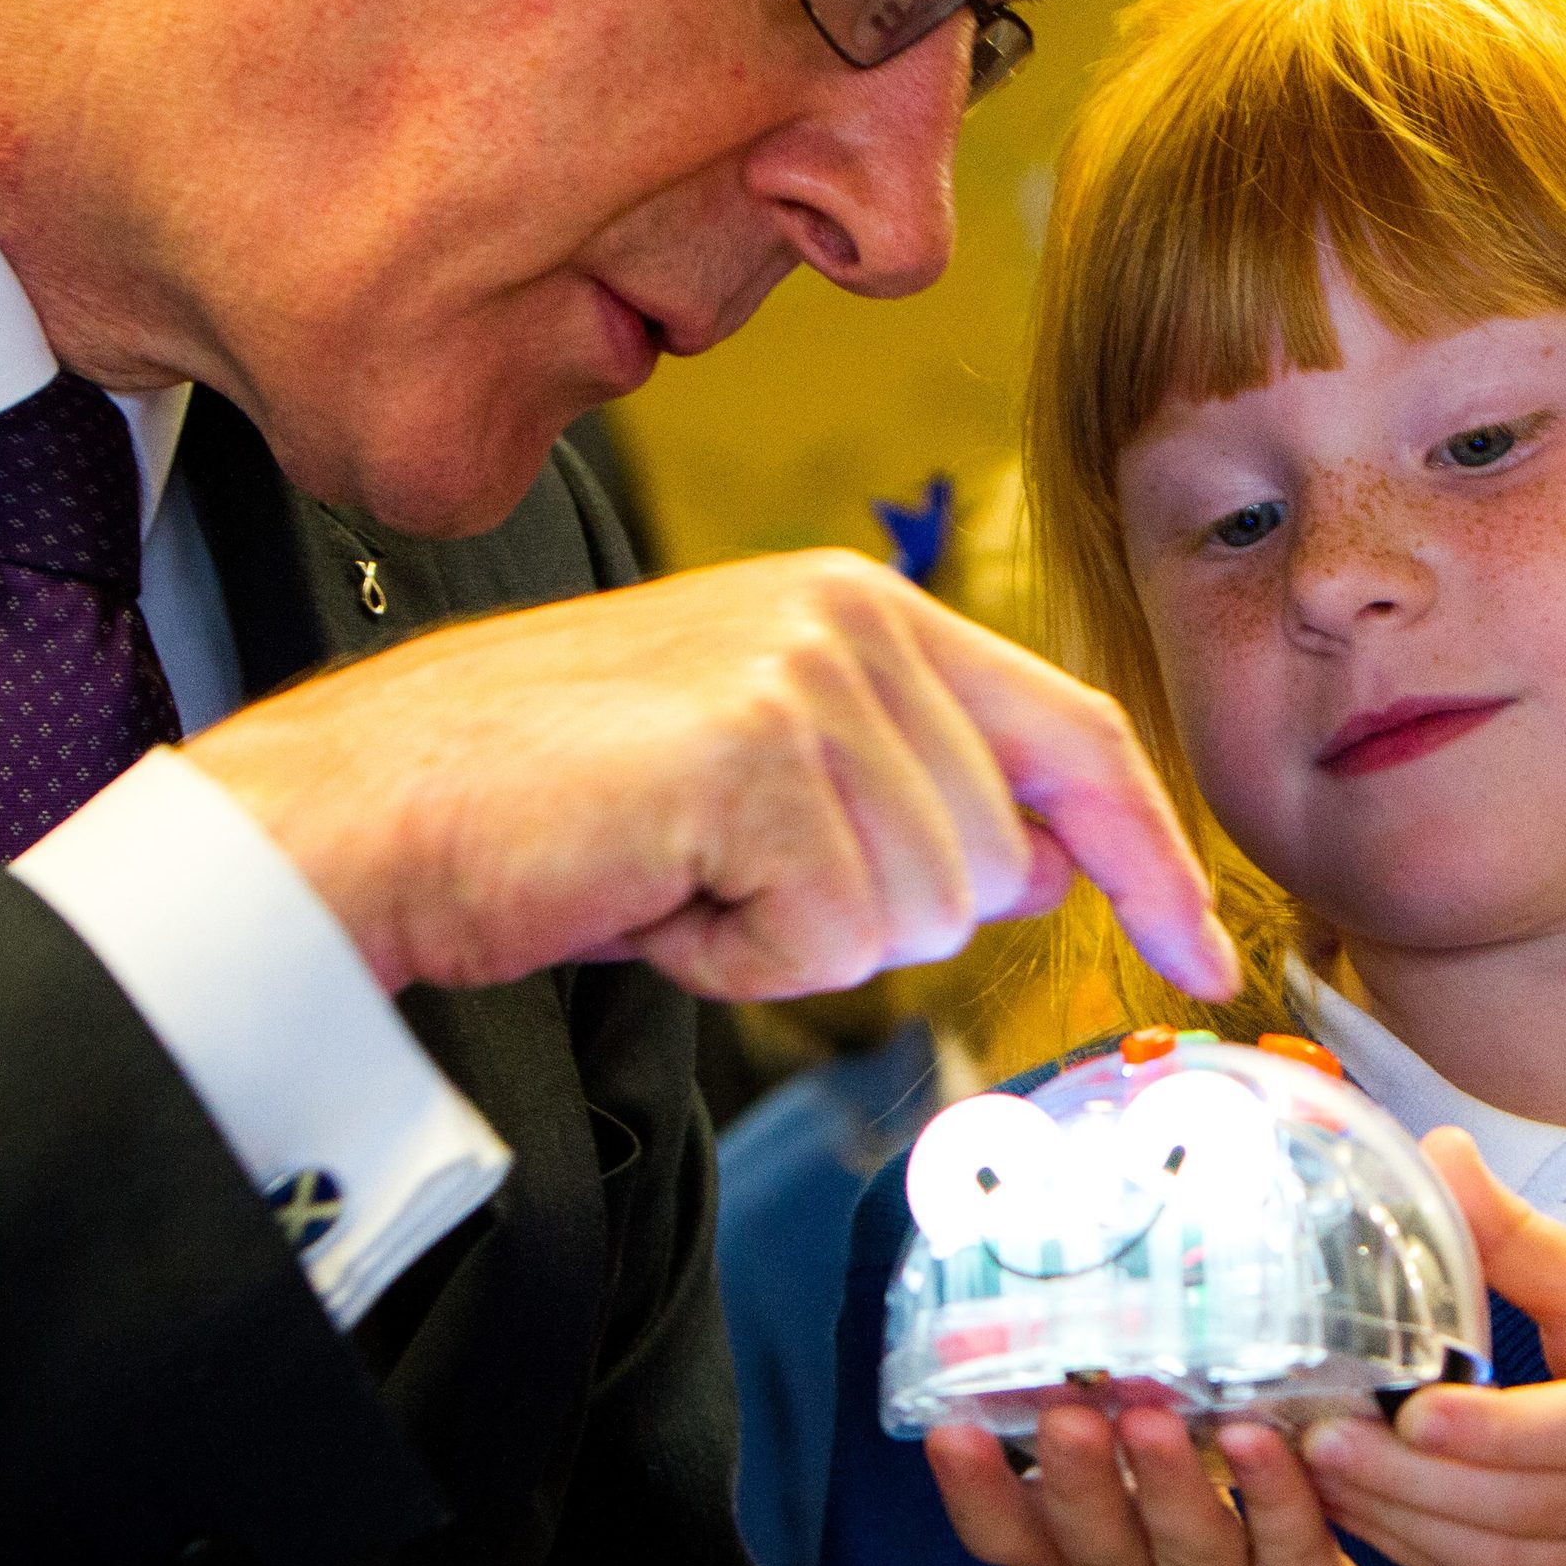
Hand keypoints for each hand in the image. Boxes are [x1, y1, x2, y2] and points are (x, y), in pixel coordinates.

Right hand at [181, 549, 1238, 1003]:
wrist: (362, 805)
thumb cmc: (545, 802)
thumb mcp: (761, 781)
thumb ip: (914, 794)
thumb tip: (1050, 859)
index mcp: (864, 606)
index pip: (1075, 732)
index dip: (1147, 853)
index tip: (1203, 950)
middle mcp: (857, 615)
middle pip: (992, 862)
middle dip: (865, 919)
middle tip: (717, 876)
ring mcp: (808, 673)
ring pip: (923, 910)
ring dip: (794, 942)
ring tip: (674, 872)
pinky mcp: (760, 751)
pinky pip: (833, 940)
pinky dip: (741, 960)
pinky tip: (654, 892)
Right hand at [926, 1406, 1378, 1565]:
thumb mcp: (1104, 1559)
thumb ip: (1069, 1479)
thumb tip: (1015, 1359)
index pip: (1011, 1542)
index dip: (976, 1493)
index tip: (950, 1430)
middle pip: (1100, 1549)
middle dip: (1080, 1483)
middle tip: (1063, 1419)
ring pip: (1192, 1552)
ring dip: (1169, 1486)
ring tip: (1150, 1423)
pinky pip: (1291, 1547)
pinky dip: (1275, 1494)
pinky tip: (1260, 1438)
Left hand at [1301, 1131, 1565, 1565]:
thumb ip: (1522, 1238)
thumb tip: (1441, 1154)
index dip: (1498, 1431)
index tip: (1414, 1412)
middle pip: (1530, 1505)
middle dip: (1413, 1479)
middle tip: (1323, 1436)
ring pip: (1506, 1565)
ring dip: (1404, 1522)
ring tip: (1325, 1472)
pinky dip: (1426, 1561)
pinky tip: (1368, 1515)